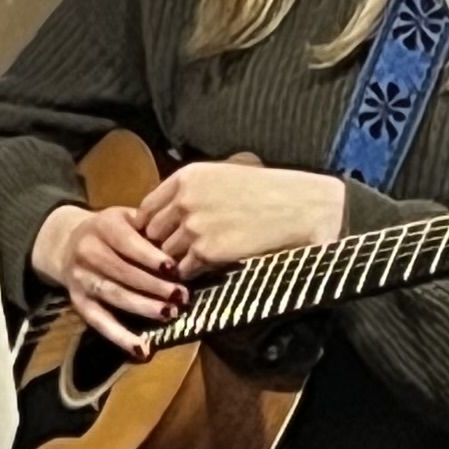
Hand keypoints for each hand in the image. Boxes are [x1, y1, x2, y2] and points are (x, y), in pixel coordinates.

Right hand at [32, 202, 184, 353]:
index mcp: (103, 226)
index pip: (128, 243)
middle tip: (181, 296)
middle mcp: (88, 252)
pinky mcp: (79, 303)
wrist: (68, 243)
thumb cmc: (112, 230)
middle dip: (154, 286)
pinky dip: (120, 337)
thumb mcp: (127, 217)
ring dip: (142, 307)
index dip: (151, 257)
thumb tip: (182, 243)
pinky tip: (142, 349)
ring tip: (169, 314)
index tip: (175, 269)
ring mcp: (81, 279)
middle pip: (123, 272)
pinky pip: (100, 322)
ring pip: (113, 295)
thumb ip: (150, 225)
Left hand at [134, 156, 348, 275]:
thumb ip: (192, 188)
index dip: (152, 225)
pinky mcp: (207, 252)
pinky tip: (206, 271)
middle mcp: (185, 200)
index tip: (163, 235)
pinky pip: (184, 270)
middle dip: (162, 245)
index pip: (147, 207)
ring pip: (165, 254)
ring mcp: (193, 227)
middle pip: (153, 233)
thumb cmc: (268, 190)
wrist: (301, 207)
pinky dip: (192, 275)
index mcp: (187, 176)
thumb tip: (169, 209)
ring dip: (176, 263)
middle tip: (175, 255)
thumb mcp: (225, 173)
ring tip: (192, 265)